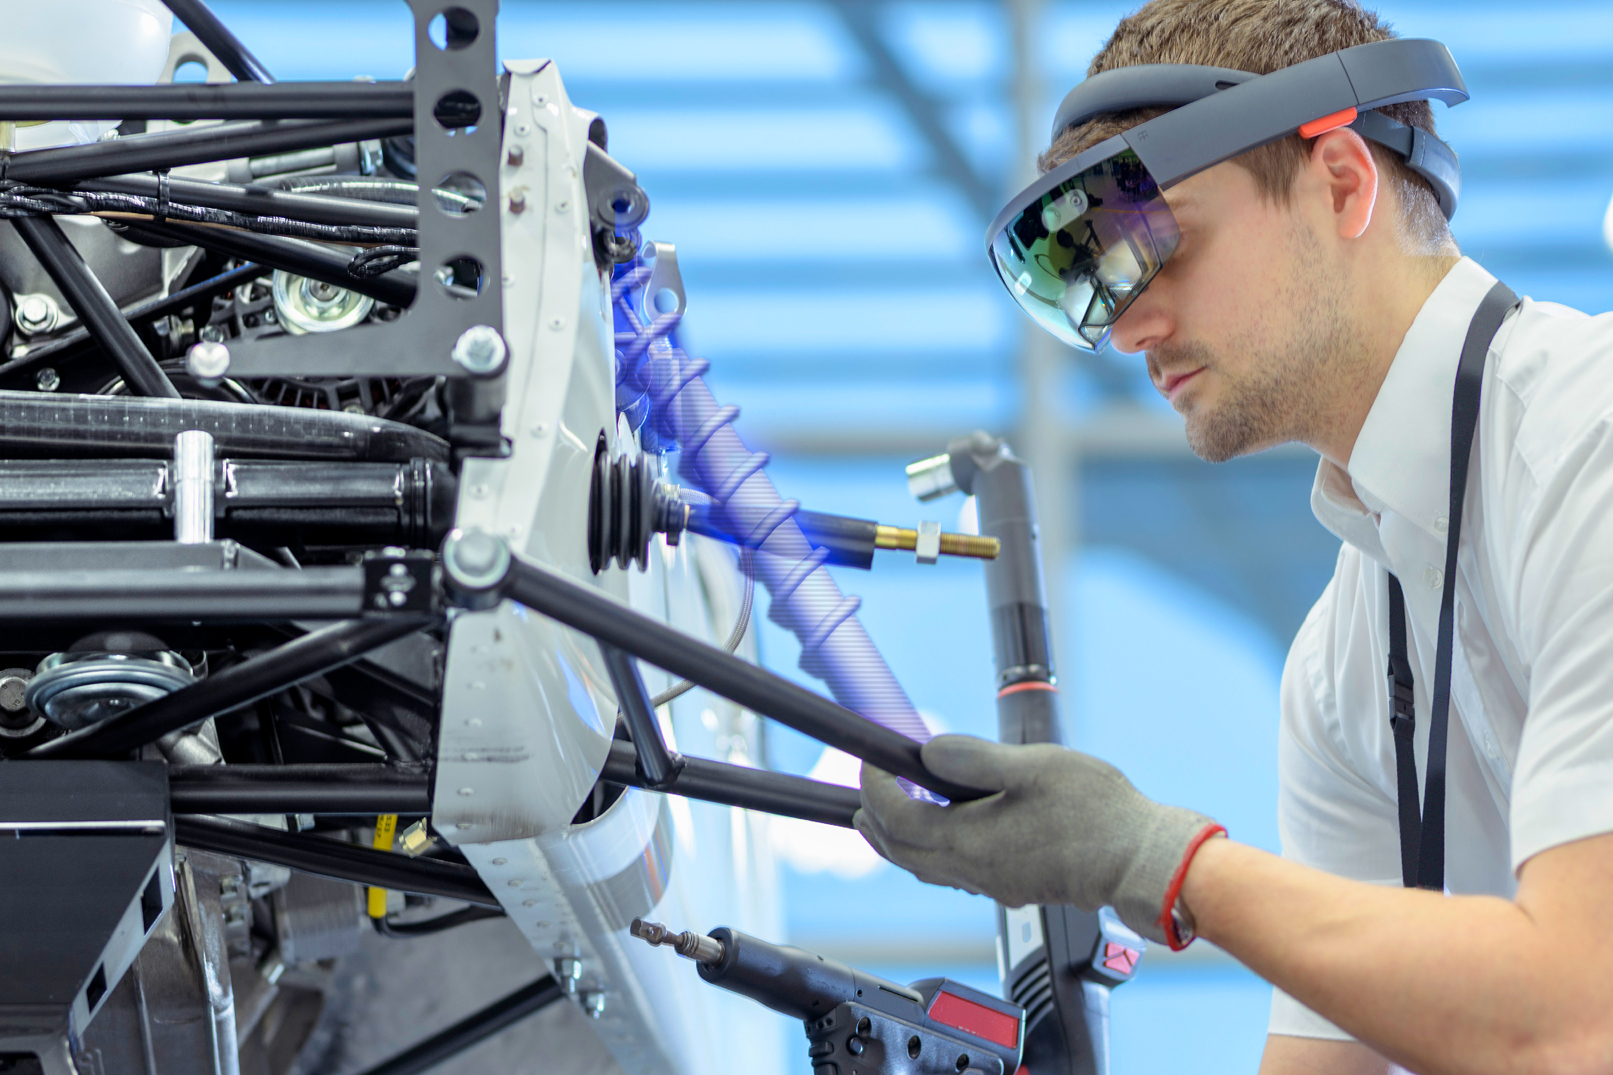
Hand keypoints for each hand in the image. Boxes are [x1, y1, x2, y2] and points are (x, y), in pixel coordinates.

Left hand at [854, 735, 1222, 945]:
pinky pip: (952, 875)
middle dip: (874, 822)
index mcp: (969, 841)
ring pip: (924, 868)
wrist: (1138, 860)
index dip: (874, 789)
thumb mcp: (1031, 766)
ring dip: (897, 842)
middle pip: (901, 852)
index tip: (871, 762)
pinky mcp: (1011, 886)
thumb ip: (973, 758)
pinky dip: (930, 853)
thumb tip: (929, 752)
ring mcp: (992, 883)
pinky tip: (944, 835)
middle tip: (861, 795)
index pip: (897, 819)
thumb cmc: (1096, 814)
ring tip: (886, 818)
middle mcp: (973, 870)